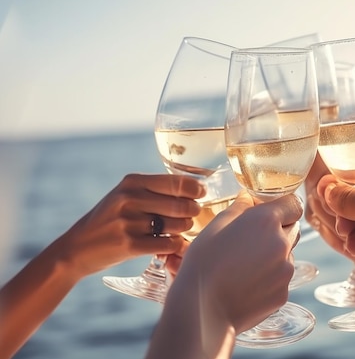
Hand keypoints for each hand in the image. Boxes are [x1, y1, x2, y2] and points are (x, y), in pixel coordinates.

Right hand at [59, 173, 203, 277]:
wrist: (77, 248)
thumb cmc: (110, 220)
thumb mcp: (126, 196)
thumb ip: (154, 190)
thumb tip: (195, 188)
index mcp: (132, 181)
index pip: (177, 182)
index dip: (196, 189)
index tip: (201, 194)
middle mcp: (130, 199)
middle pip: (181, 204)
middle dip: (193, 211)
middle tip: (192, 215)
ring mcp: (129, 222)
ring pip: (178, 225)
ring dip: (184, 229)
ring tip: (178, 229)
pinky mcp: (129, 245)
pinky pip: (169, 244)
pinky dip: (176, 245)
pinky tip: (172, 244)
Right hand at [171, 191, 301, 333]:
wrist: (202, 310)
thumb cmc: (203, 264)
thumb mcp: (216, 226)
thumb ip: (239, 207)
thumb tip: (249, 198)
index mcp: (266, 221)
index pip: (294, 204)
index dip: (283, 206)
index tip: (270, 211)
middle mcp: (282, 244)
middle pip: (293, 228)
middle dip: (279, 229)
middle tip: (253, 238)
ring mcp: (286, 271)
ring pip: (287, 254)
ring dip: (274, 254)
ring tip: (244, 265)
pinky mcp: (283, 294)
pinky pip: (281, 279)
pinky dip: (269, 278)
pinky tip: (246, 283)